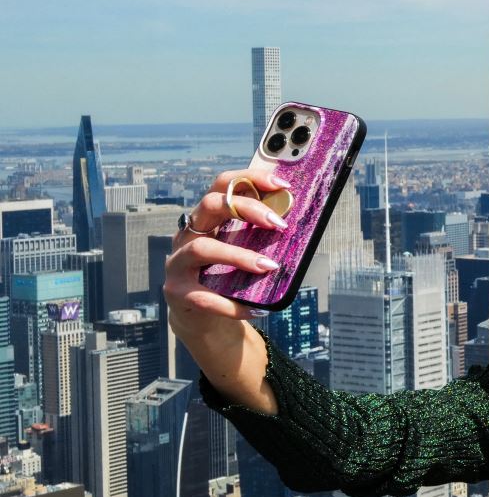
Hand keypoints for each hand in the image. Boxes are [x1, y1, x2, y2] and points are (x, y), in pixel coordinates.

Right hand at [163, 165, 292, 328]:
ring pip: (203, 249)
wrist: (203, 317)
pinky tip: (256, 309)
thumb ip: (262, 238)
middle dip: (247, 209)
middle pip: (210, 204)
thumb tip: (303, 228)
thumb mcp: (245, 252)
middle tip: (280, 224)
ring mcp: (178, 262)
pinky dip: (232, 304)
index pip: (223, 184)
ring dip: (240, 256)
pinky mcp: (177, 292)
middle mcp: (188, 234)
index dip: (251, 179)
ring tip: (269, 267)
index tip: (283, 185)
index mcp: (208, 219)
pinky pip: (204, 297)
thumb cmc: (229, 278)